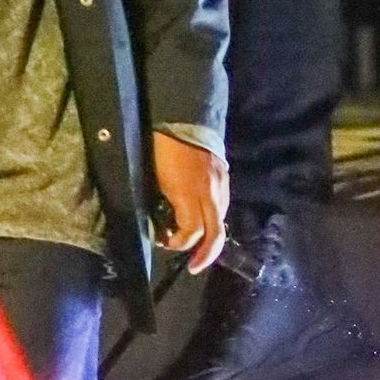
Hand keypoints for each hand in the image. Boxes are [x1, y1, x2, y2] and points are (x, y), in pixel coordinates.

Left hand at [151, 132, 228, 274]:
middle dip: (205, 254)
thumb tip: (162, 219)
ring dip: (209, 234)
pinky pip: (222, 202)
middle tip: (193, 266)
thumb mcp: (155, 177)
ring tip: (196, 242)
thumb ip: (164, 202)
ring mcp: (220, 181)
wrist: (184, 112)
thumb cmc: (162, 146)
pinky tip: (203, 215)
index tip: (163, 240)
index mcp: (191, 194)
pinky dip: (213, 215)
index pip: (191, 233)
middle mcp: (211, 191)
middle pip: (215, 233)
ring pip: (220, 217)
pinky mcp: (223, 172)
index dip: (177, 243)